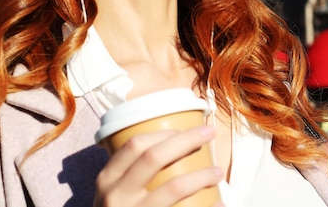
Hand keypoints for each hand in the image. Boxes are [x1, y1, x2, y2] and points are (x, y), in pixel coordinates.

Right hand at [94, 125, 222, 206]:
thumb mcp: (114, 194)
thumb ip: (130, 174)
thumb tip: (172, 145)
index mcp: (107, 179)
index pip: (135, 144)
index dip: (163, 132)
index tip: (185, 128)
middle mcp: (116, 196)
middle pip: (154, 157)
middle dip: (186, 140)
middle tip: (209, 133)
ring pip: (173, 187)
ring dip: (201, 176)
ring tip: (217, 173)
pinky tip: (220, 203)